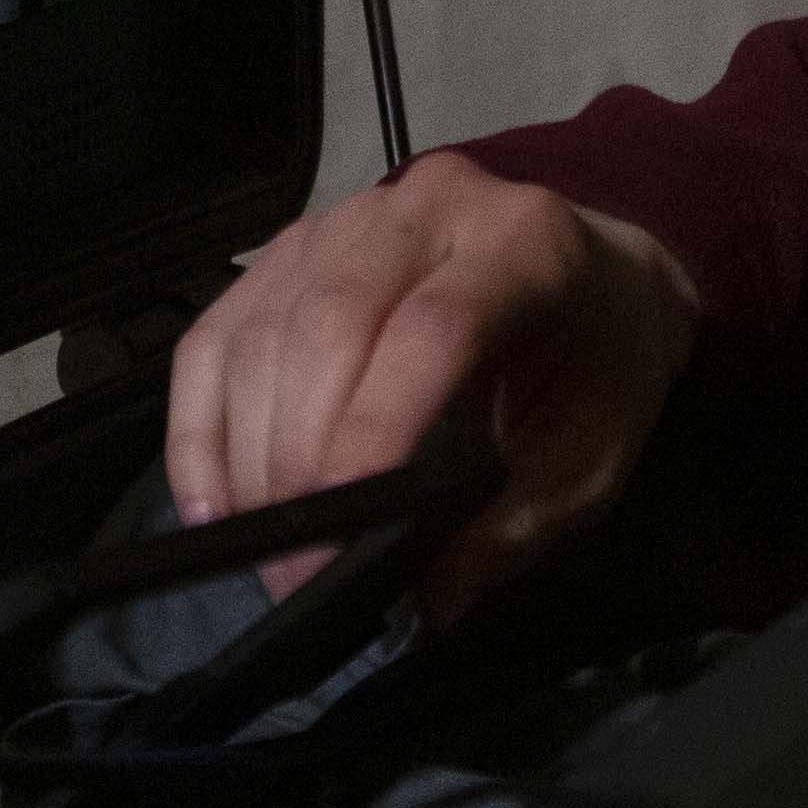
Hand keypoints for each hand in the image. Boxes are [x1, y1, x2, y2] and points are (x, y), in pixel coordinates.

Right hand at [162, 164, 697, 613]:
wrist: (604, 274)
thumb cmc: (604, 362)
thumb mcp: (598, 453)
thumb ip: (516, 525)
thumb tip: (424, 601)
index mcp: (525, 241)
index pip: (432, 327)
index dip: (375, 428)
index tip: (343, 531)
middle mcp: (428, 206)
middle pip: (329, 324)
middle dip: (300, 461)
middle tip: (300, 570)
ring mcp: (348, 219)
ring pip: (262, 332)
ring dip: (249, 456)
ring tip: (268, 554)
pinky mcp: (290, 250)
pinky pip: (217, 335)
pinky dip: (202, 426)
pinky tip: (218, 504)